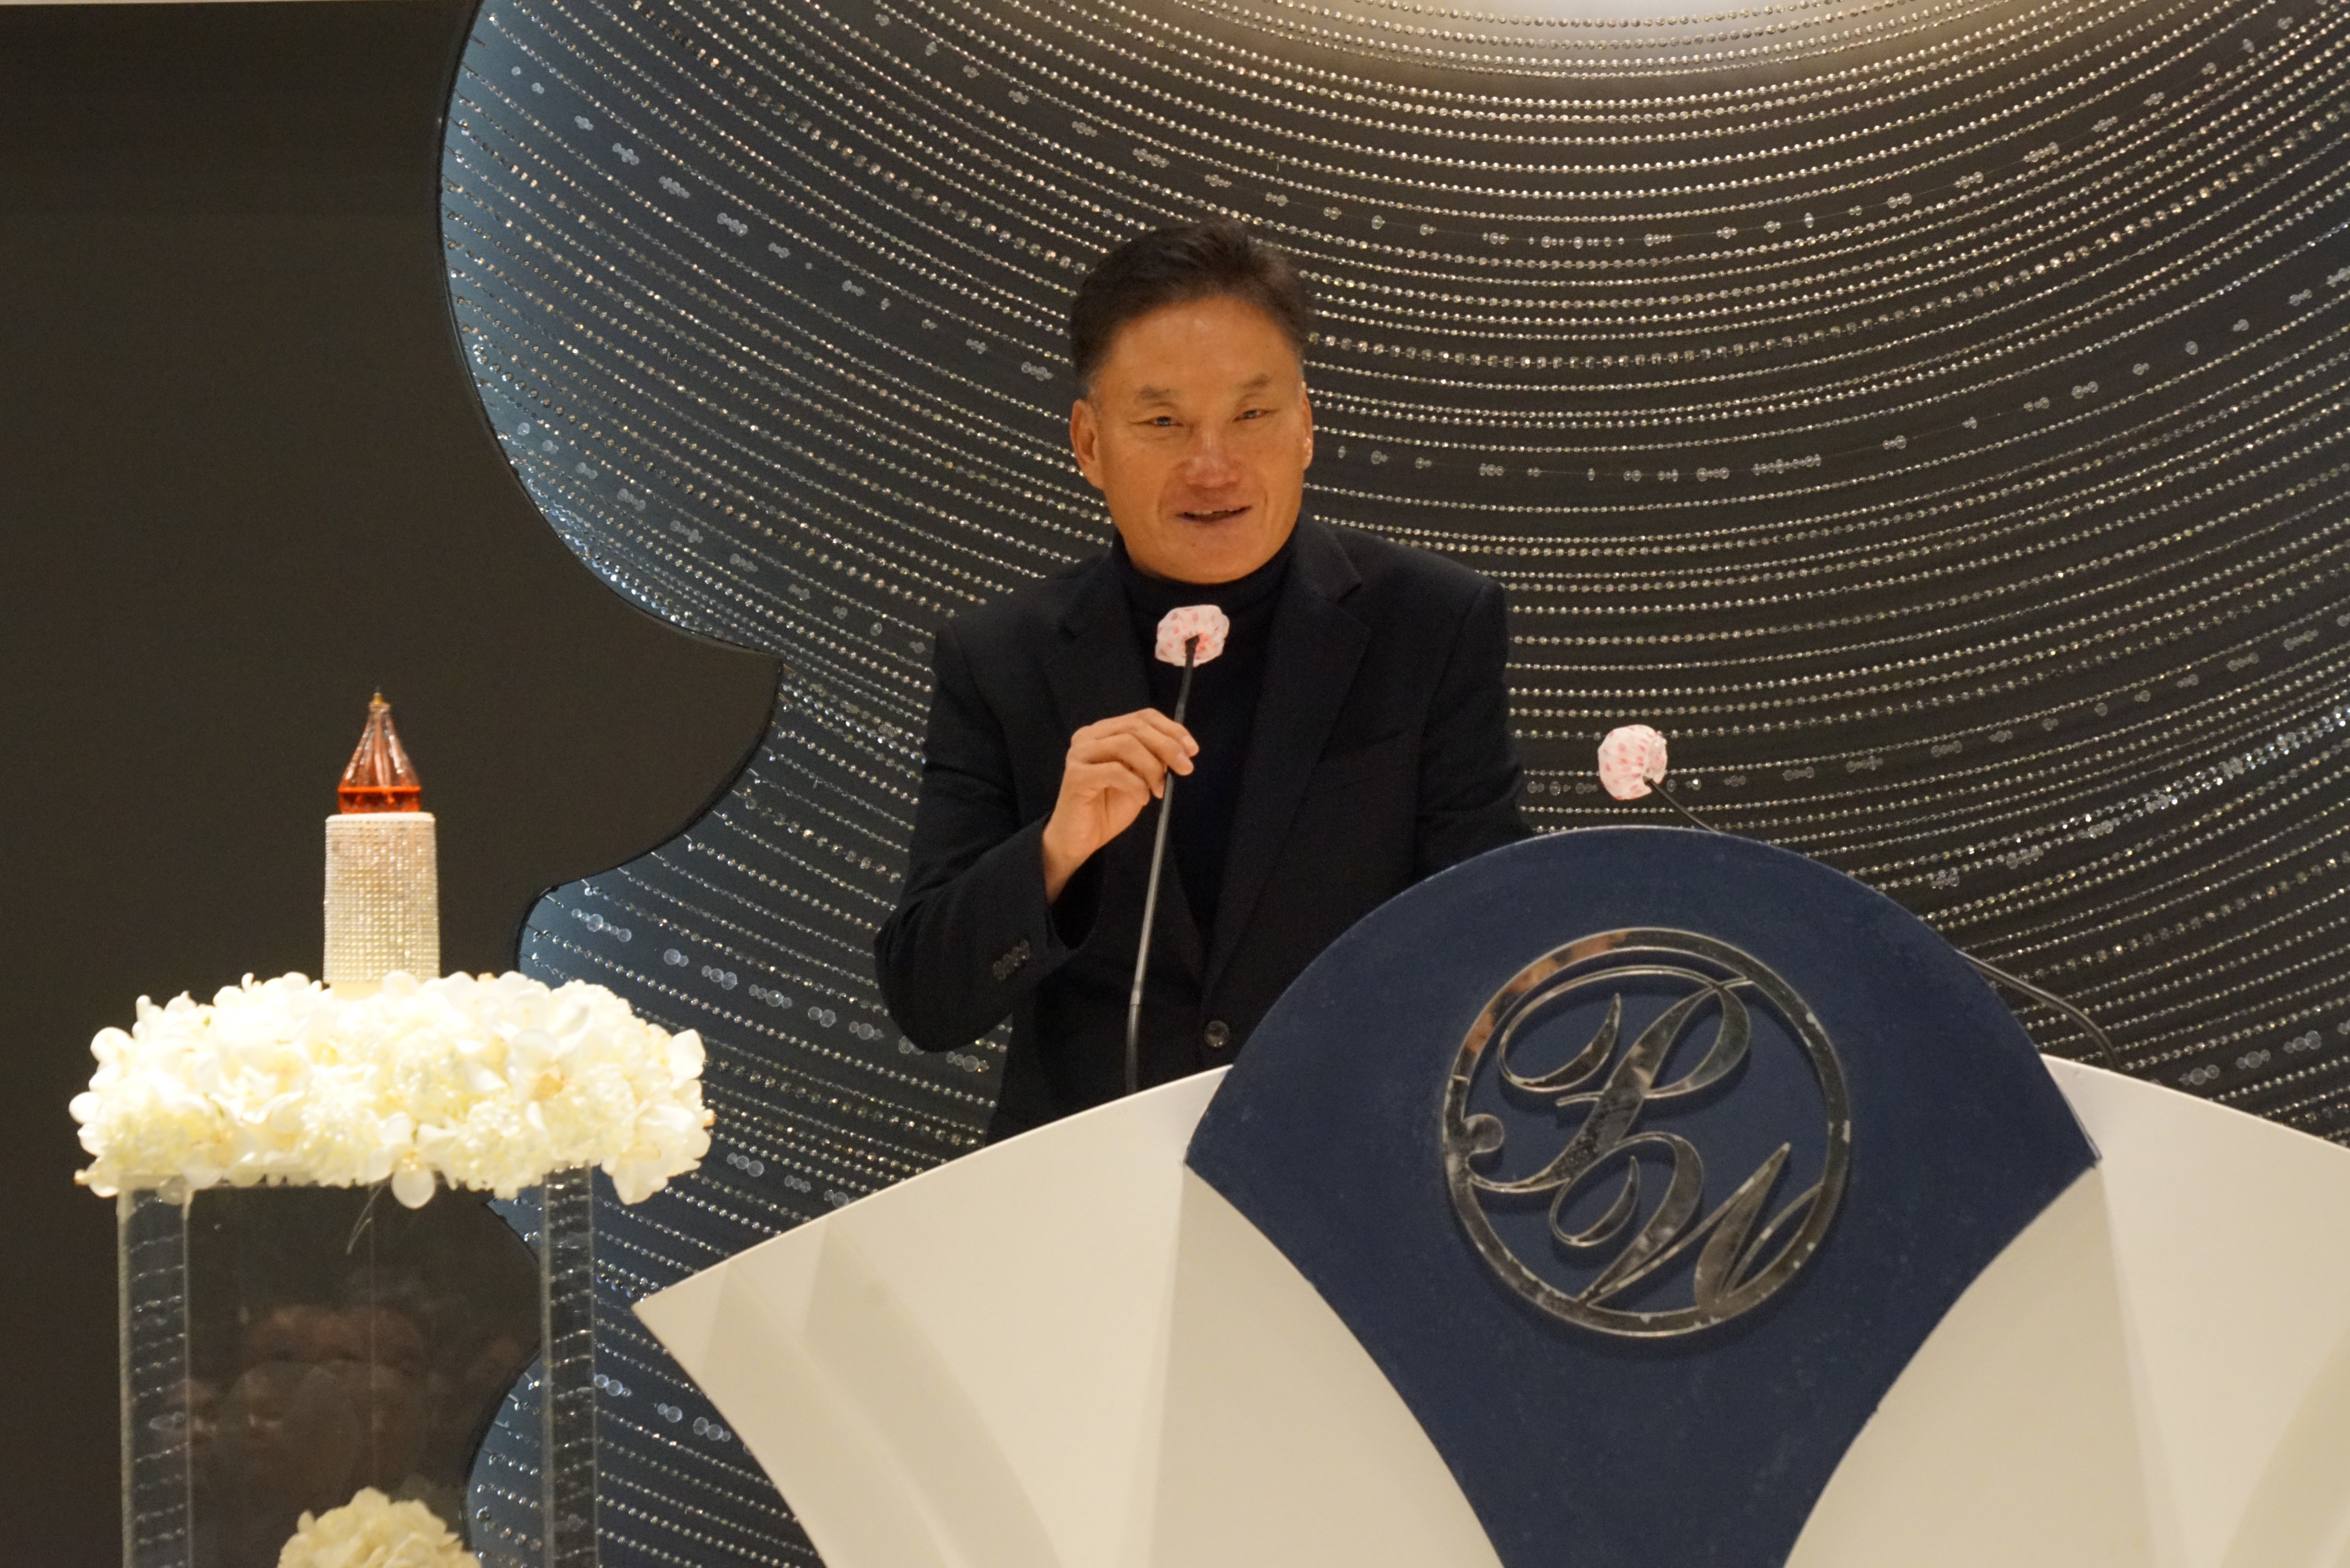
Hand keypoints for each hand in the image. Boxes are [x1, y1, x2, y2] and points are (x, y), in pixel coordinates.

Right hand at [1041, 709, 1196, 899]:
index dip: (1171, 729)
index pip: (1142, 717)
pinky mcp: (1075, 775)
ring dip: (1151, 767)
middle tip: (1185, 768)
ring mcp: (1080, 753)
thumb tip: (1180, 750)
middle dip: (1166, 746)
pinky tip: (1142, 798)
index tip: (1192, 749)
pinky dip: (1135, 784)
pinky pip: (1114, 771)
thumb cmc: (1109, 808)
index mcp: (1105, 731)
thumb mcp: (1140, 779)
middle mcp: (1089, 736)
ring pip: (1125, 744)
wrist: (1080, 839)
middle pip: (1135, 727)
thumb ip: (1153, 760)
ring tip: (1159, 790)